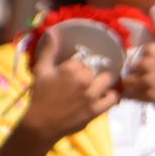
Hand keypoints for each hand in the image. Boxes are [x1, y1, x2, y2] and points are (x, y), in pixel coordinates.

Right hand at [19, 30, 119, 145]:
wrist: (42, 123)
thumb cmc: (40, 96)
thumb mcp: (41, 71)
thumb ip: (49, 51)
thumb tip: (54, 33)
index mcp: (70, 69)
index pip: (82, 60)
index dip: (76, 66)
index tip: (71, 73)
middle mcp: (84, 80)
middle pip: (94, 69)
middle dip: (88, 74)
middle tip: (81, 82)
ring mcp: (92, 95)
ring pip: (107, 79)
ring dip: (102, 82)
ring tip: (95, 86)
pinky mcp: (98, 109)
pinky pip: (114, 97)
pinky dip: (112, 95)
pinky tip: (105, 95)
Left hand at [122, 7, 154, 115]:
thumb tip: (153, 8)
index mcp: (151, 49)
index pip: (133, 53)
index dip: (139, 59)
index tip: (148, 65)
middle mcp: (145, 64)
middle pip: (128, 67)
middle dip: (134, 71)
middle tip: (147, 76)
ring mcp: (145, 81)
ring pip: (126, 81)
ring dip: (132, 83)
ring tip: (143, 86)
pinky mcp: (147, 96)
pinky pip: (129, 95)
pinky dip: (132, 95)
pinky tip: (142, 94)